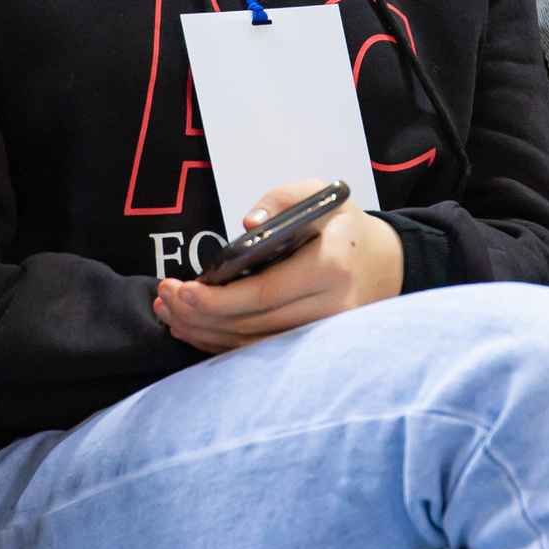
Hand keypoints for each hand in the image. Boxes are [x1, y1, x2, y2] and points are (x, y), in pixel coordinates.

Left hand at [153, 180, 403, 353]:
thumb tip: (247, 224)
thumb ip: (281, 199)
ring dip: (206, 333)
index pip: (265, 294)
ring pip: (253, 347)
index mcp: (331, 267)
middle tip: (164, 299)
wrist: (384, 263)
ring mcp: (324, 335)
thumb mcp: (318, 195)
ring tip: (170, 313)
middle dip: (201, 317)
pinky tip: (196, 329)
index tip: (182, 291)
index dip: (218, 300)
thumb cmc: (344, 227)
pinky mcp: (314, 349)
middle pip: (253, 326)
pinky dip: (224, 344)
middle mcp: (332, 308)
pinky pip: (261, 353)